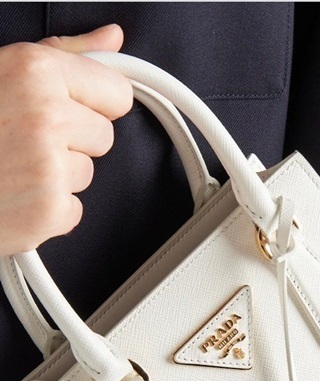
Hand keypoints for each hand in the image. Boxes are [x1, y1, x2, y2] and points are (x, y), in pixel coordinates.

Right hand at [0, 23, 132, 254]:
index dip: (95, 103)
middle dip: (74, 140)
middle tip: (25, 139)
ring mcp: (50, 167)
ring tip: (14, 167)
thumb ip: (64, 55)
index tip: (70, 107)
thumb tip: (111, 38)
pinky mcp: (50, 211)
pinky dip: (49, 209)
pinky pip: (74, 210)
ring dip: (58, 175)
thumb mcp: (4, 70)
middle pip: (104, 136)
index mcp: (36, 71)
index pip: (117, 93)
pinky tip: (16, 195)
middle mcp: (47, 116)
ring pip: (88, 173)